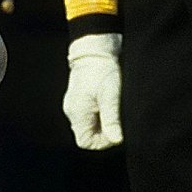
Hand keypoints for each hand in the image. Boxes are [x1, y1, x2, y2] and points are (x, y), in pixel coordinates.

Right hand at [64, 33, 122, 149]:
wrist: (95, 48)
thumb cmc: (103, 71)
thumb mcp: (111, 96)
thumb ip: (112, 119)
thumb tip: (117, 140)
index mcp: (78, 113)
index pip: (85, 142)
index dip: (102, 142)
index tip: (115, 131)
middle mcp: (73, 111)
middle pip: (87, 135)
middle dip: (104, 132)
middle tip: (118, 119)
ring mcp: (75, 105)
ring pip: (89, 125)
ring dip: (103, 123)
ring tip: (114, 108)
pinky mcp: (79, 98)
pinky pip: (88, 115)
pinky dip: (100, 114)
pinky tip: (109, 103)